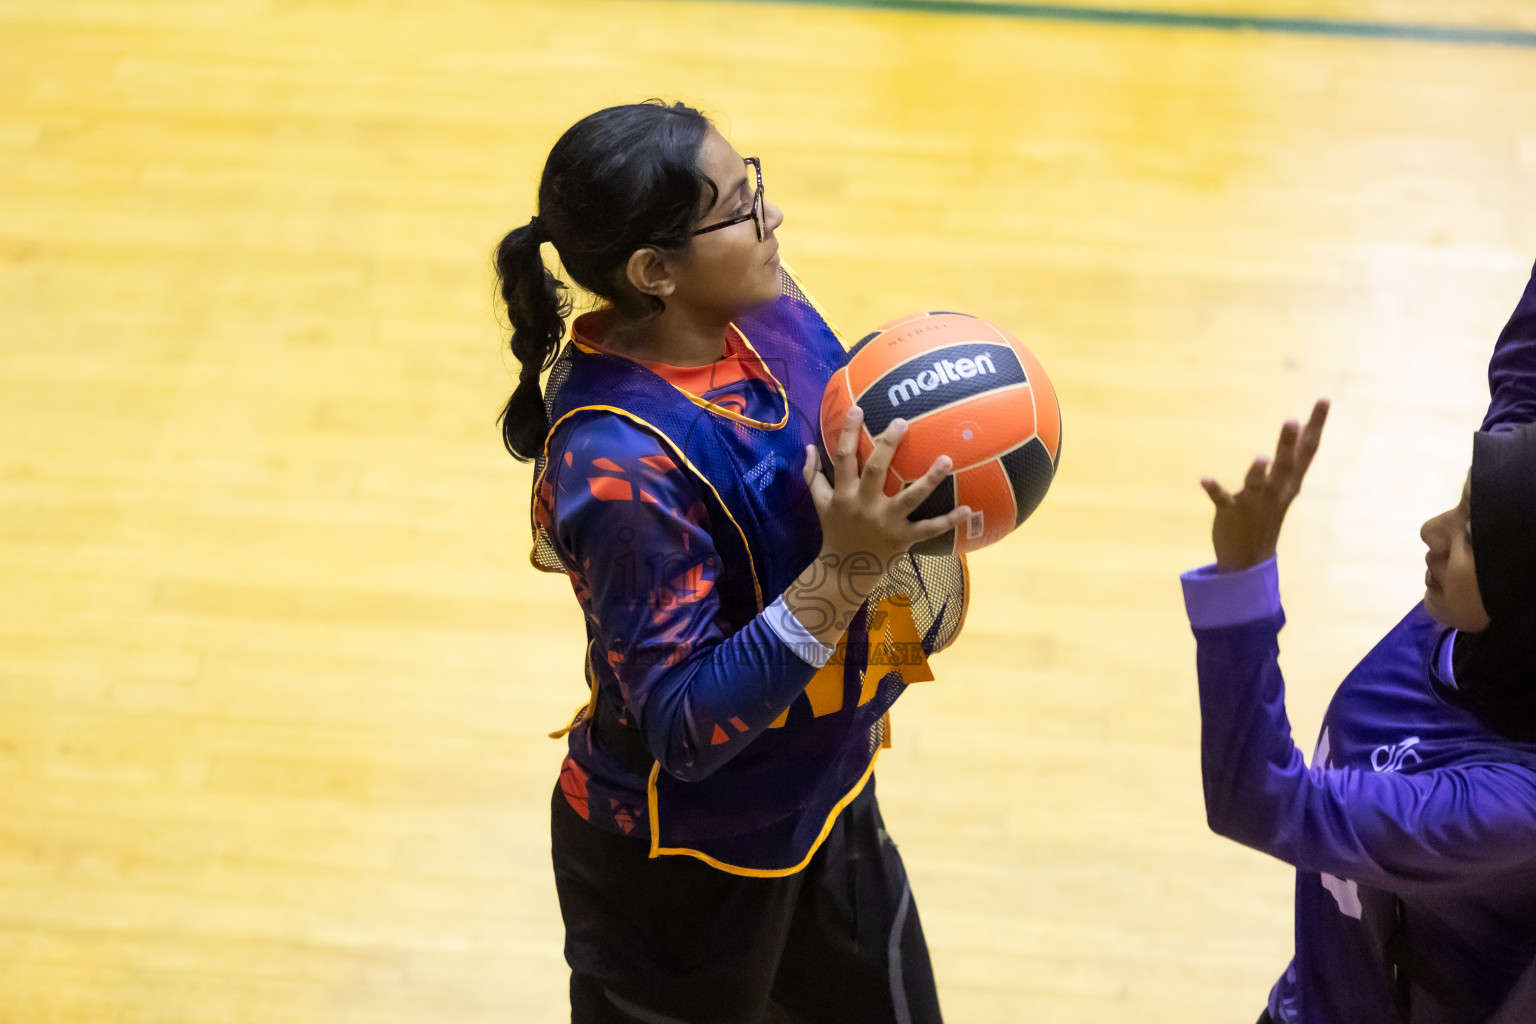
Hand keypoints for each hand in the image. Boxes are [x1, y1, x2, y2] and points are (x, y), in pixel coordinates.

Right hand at [804, 407, 970, 599]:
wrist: (844, 571)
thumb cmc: (834, 531)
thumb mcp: (819, 503)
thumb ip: (812, 475)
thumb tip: (808, 446)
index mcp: (844, 494)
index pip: (844, 458)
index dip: (849, 433)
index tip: (858, 409)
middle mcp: (864, 505)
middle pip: (876, 470)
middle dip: (888, 445)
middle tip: (902, 422)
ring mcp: (886, 522)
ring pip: (909, 498)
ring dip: (929, 479)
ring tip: (946, 460)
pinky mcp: (902, 539)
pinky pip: (928, 529)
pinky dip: (948, 520)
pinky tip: (967, 509)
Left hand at [1201, 399, 1328, 572]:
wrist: (1248, 560)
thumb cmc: (1266, 516)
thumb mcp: (1285, 488)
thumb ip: (1291, 459)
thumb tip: (1300, 427)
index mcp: (1289, 483)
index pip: (1307, 450)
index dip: (1316, 425)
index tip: (1324, 399)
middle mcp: (1275, 491)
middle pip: (1286, 464)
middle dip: (1289, 443)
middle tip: (1292, 420)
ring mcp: (1254, 503)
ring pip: (1258, 483)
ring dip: (1258, 471)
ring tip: (1261, 457)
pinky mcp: (1231, 513)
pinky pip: (1223, 499)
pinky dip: (1215, 489)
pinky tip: (1205, 479)